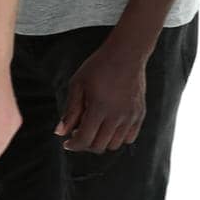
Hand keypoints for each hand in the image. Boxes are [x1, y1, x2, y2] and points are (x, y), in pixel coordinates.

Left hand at [55, 38, 148, 152]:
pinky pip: (129, 138)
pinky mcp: (140, 114)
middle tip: (78, 132)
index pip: (85, 139)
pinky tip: (109, 126)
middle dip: (85, 144)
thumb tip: (60, 133)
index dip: (73, 145)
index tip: (67, 143)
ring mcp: (131, 116)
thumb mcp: (78, 84)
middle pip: (99, 146)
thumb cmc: (98, 67)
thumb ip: (70, 111)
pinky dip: (118, 138)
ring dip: (101, 142)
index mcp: (99, 108)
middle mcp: (117, 116)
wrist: (126, 53)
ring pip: (114, 145)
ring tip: (94, 128)